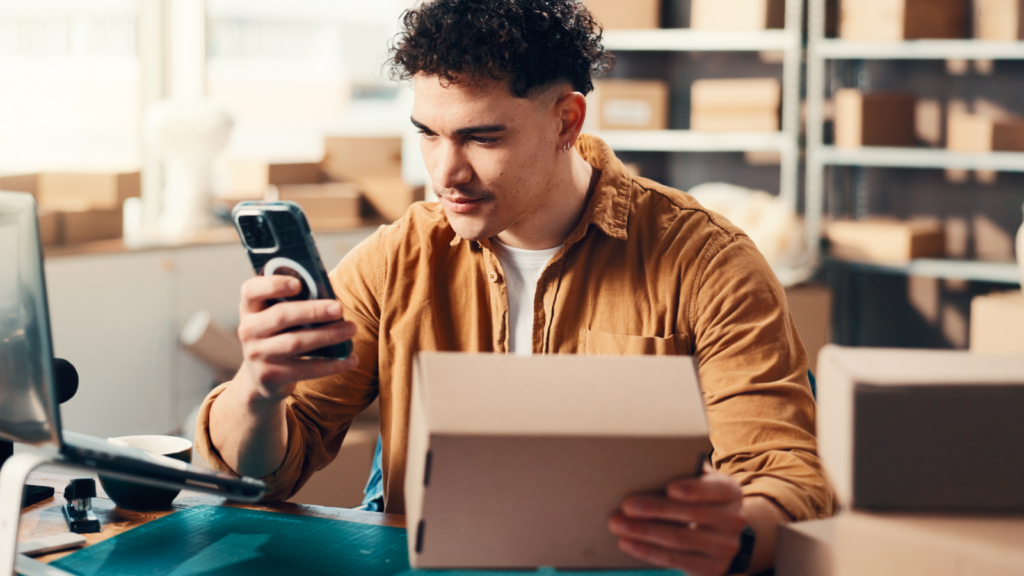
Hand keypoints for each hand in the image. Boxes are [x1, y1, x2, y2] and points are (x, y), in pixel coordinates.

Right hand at [236, 275, 358, 402]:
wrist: (262, 376)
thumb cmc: (280, 334)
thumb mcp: (279, 316)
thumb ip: (297, 302)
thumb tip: (330, 297)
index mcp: (250, 307)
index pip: (252, 290)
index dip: (273, 285)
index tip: (298, 283)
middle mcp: (248, 330)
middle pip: (281, 316)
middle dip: (313, 311)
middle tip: (339, 308)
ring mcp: (257, 355)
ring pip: (296, 342)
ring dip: (327, 335)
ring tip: (351, 328)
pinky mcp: (270, 376)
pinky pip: (306, 369)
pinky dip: (332, 364)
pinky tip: (350, 359)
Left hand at [609, 465, 745, 575]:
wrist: (726, 536)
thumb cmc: (701, 498)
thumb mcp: (703, 482)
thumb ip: (686, 470)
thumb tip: (650, 459)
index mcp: (730, 491)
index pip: (714, 489)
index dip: (693, 489)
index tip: (669, 488)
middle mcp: (733, 519)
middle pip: (691, 515)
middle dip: (655, 509)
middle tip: (626, 505)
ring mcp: (724, 548)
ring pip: (679, 539)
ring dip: (644, 532)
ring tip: (617, 524)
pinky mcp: (711, 569)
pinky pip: (675, 560)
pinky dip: (647, 551)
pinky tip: (627, 542)